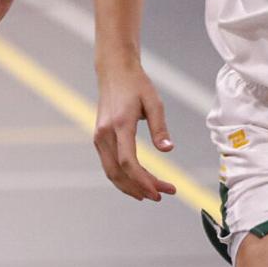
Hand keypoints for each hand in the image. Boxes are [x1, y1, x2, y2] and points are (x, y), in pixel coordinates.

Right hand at [93, 66, 175, 201]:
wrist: (114, 71)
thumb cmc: (137, 84)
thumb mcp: (154, 102)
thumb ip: (160, 127)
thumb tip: (168, 149)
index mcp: (120, 124)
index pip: (128, 161)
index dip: (142, 180)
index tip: (159, 191)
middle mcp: (105, 133)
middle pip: (119, 172)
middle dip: (140, 188)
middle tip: (161, 195)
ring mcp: (99, 137)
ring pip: (111, 172)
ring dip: (130, 186)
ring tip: (151, 194)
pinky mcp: (99, 138)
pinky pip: (108, 164)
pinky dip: (122, 178)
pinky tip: (136, 183)